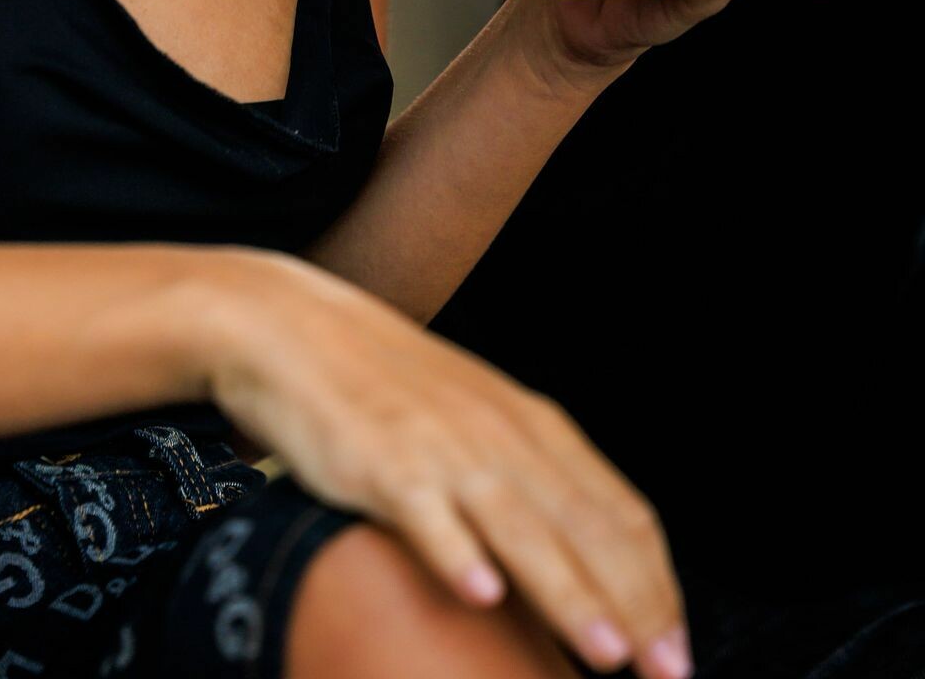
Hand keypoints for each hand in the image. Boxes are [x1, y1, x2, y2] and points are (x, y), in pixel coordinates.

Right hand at [201, 252, 694, 678]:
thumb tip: (587, 559)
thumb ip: (528, 476)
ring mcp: (440, 447)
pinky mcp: (379, 462)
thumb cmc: (386, 384)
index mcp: (530, 424)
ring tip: (608, 653)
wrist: (293, 328)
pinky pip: (425, 513)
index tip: (679, 650)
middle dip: (636, 605)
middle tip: (669, 674)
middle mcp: (498, 434)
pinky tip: (480, 595)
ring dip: (569, 591)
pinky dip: (456, 553)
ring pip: (519, 526)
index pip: (620, 511)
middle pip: (585, 527)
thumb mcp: (475, 416)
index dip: (658, 585)